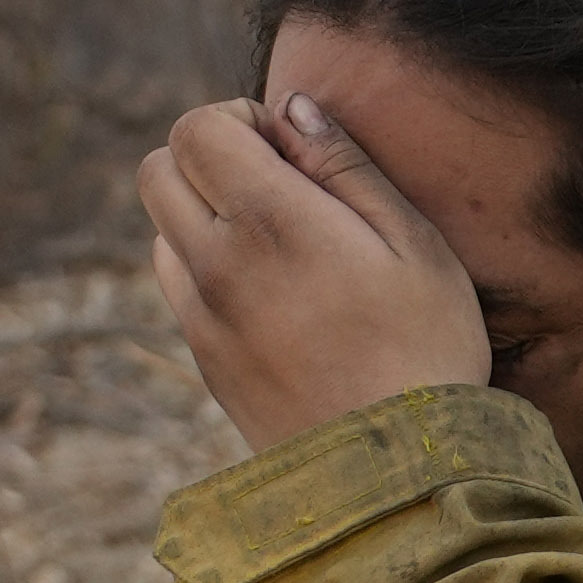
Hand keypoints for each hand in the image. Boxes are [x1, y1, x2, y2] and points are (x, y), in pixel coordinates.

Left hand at [136, 91, 489, 451]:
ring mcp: (202, 318)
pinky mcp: (205, 360)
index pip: (195, 129)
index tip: (291, 149)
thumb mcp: (413, 241)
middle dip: (208, 156)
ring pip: (161, 229)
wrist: (395, 475)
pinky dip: (207, 268)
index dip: (239, 118)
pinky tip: (273, 292)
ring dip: (203, 214)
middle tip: (278, 184)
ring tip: (279, 242)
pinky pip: (178, 287)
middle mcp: (216, 266)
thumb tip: (291, 108)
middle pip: (158, 170)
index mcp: (268, 222)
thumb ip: (345, 164)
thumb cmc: (425, 348)